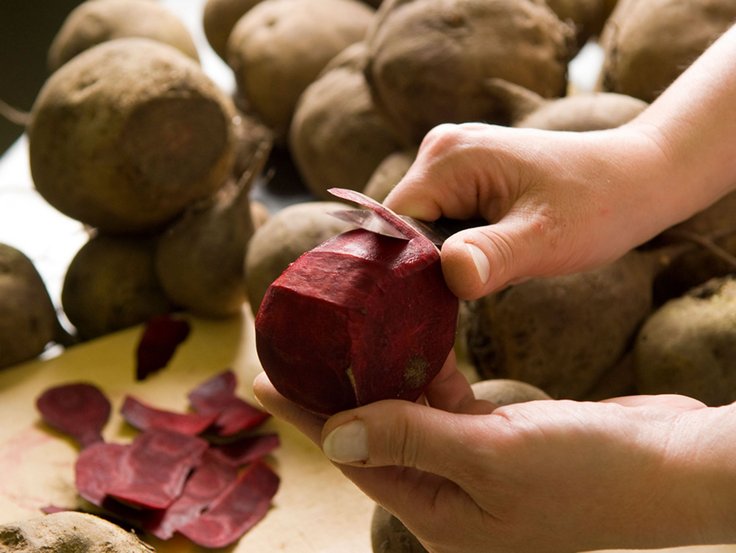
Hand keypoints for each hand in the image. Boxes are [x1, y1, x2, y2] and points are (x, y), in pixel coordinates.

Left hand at [253, 357, 735, 552]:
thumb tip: (333, 437)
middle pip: (374, 434)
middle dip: (337, 391)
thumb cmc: (591, 476)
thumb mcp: (493, 459)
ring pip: (409, 413)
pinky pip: (447, 402)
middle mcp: (450, 493)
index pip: (353, 457)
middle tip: (302, 346)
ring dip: (385, 375)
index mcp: (440, 513)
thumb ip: (412, 440)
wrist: (669, 465)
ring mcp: (474, 464)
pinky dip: (430, 372)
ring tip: (352, 334)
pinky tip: (416, 341)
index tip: (261, 380)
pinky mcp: (499, 436)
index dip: (304, 417)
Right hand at [384, 122, 674, 299]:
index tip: (428, 309)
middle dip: (428, 269)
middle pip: (403, 230)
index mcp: (448, 157)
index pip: (393, 226)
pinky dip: (459, 251)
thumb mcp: (545, 239)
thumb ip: (493, 256)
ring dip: (446, 263)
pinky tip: (493, 259)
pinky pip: (442, 224)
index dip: (405, 272)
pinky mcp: (465, 179)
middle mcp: (440, 150)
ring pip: (422, 232)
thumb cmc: (599, 205)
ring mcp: (452, 163)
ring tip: (491, 272)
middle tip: (472, 293)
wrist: (637, 180)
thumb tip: (452, 277)